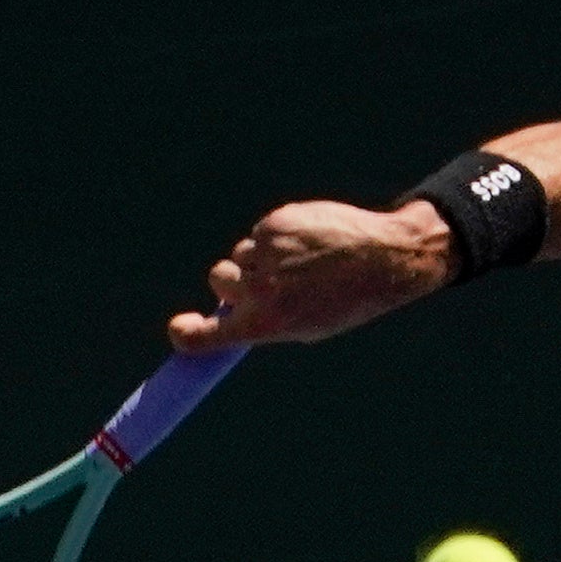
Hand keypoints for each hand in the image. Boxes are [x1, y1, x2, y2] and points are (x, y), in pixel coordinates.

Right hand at [170, 196, 455, 351]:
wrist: (381, 260)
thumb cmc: (344, 301)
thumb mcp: (303, 326)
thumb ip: (262, 322)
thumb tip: (225, 315)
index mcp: (263, 326)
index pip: (202, 337)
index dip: (185, 333)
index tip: (179, 329)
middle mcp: (258, 291)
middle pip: (217, 280)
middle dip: (231, 280)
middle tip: (262, 282)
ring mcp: (264, 255)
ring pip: (239, 254)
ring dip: (257, 257)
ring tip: (297, 262)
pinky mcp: (274, 224)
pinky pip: (259, 233)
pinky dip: (276, 237)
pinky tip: (306, 243)